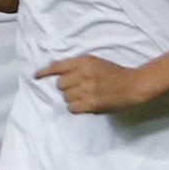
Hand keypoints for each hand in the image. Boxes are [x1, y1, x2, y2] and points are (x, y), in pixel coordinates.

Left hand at [37, 54, 153, 114]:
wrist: (132, 86)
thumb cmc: (114, 74)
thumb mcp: (95, 63)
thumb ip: (77, 66)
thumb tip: (57, 73)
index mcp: (85, 61)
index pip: (58, 66)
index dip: (45, 72)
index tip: (36, 76)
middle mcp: (84, 74)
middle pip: (60, 84)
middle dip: (66, 87)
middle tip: (78, 88)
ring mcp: (88, 90)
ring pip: (65, 97)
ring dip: (72, 98)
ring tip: (85, 95)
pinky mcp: (91, 104)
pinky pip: (72, 108)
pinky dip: (76, 107)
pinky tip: (84, 104)